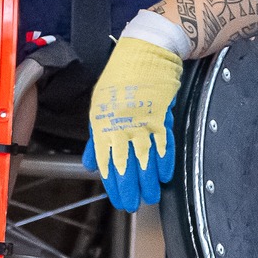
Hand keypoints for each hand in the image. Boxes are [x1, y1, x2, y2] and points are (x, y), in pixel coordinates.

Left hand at [83, 26, 185, 212]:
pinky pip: (164, 144)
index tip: (118, 198)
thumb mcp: (99, 107)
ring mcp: (142, 122)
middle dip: (130, 188)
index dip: (113, 184)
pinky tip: (165, 175)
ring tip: (152, 195)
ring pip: (146, 159)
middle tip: (134, 204)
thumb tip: (92, 164)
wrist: (145, 53)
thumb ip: (97, 139)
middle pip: (126, 165)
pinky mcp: (161, 116)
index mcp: (103, 124)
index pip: (107, 162)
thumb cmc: (121, 78)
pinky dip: (165, 161)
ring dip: (149, 181)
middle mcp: (121, 126)